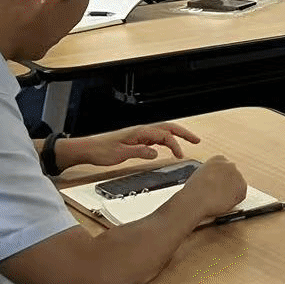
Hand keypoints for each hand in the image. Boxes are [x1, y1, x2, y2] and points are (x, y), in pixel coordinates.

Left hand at [66, 122, 199, 169]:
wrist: (87, 149)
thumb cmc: (101, 151)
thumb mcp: (120, 154)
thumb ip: (140, 152)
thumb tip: (156, 153)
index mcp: (140, 132)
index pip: (164, 135)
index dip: (175, 145)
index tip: (181, 156)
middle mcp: (141, 131)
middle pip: (168, 128)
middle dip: (184, 133)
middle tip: (196, 140)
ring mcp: (139, 134)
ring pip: (162, 132)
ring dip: (176, 136)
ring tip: (187, 142)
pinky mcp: (135, 140)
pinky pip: (155, 137)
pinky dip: (165, 141)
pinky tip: (167, 147)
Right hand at [180, 156, 247, 217]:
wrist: (197, 199)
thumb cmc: (193, 191)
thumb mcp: (198, 175)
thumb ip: (210, 174)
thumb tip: (211, 182)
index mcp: (218, 159)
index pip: (225, 165)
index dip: (221, 176)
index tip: (217, 183)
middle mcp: (230, 165)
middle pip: (232, 175)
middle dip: (228, 184)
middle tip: (219, 194)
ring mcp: (238, 175)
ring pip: (237, 186)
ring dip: (230, 192)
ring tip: (218, 200)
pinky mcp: (242, 187)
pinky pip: (240, 196)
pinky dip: (234, 201)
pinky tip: (223, 203)